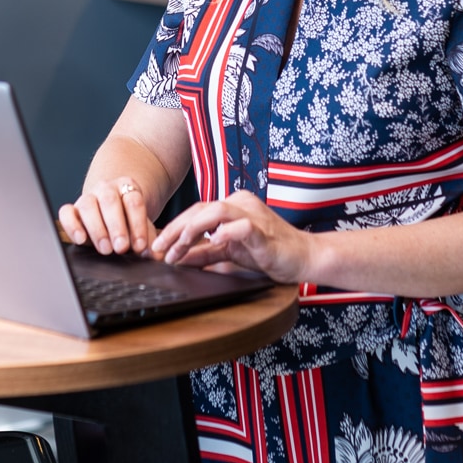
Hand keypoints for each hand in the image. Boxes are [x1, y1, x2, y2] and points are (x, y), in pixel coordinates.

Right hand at [58, 177, 158, 255]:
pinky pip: (66, 212)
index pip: (133, 201)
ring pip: (88, 205)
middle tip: (121, 248)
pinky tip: (81, 240)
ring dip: (97, 229)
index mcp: (127, 188)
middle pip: (110, 201)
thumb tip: (156, 255)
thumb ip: (150, 241)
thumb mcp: (142, 230)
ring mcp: (87, 198)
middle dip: (117, 226)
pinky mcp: (72, 210)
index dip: (138, 224)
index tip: (140, 246)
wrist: (111, 216)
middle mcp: (106, 189)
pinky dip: (71, 226)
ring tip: (106, 249)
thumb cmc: (129, 224)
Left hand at [150, 189, 312, 283]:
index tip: (157, 248)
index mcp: (231, 206)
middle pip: (199, 209)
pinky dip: (225, 233)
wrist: (304, 257)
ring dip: (192, 229)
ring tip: (179, 247)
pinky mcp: (264, 231)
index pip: (194, 212)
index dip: (173, 229)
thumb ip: (204, 253)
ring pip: (215, 211)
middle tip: (159, 250)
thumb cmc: (269, 252)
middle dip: (175, 230)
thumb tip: (177, 258)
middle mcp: (240, 204)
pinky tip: (214, 241)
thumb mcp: (229, 253)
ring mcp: (253, 214)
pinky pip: (242, 226)